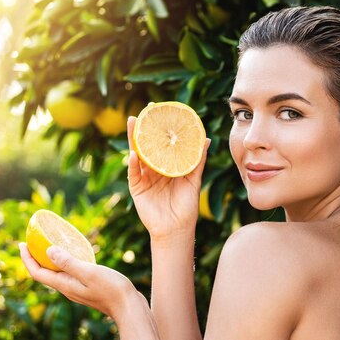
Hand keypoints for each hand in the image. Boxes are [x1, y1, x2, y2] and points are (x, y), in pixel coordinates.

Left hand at [19, 243, 136, 318]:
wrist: (128, 306)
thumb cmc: (111, 290)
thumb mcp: (89, 272)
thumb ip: (69, 263)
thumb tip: (48, 251)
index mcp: (65, 285)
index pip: (37, 273)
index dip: (27, 259)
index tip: (22, 244)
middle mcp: (68, 288)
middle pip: (44, 273)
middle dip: (35, 258)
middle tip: (33, 242)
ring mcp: (77, 289)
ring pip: (57, 274)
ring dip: (49, 260)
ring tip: (50, 246)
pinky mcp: (87, 287)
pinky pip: (69, 273)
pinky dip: (65, 263)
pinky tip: (75, 256)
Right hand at [127, 116, 209, 239]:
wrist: (178, 229)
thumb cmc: (187, 205)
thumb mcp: (194, 179)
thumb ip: (198, 160)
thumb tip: (206, 139)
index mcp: (167, 166)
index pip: (161, 143)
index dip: (160, 128)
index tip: (160, 111)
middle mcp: (154, 169)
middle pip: (147, 145)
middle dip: (144, 128)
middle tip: (144, 111)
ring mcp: (144, 178)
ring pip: (137, 155)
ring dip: (134, 140)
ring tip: (132, 124)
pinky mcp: (137, 189)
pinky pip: (134, 174)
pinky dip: (133, 164)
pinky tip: (133, 154)